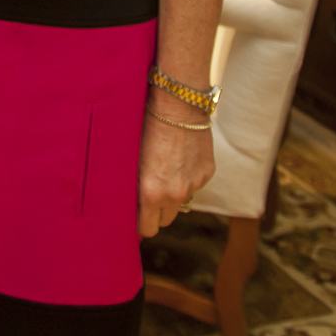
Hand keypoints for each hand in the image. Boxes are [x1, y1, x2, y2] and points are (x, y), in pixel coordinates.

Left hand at [138, 98, 214, 236]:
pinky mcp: (207, 173)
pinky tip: (179, 158)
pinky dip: (187, 178)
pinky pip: (195, 185)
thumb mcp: (132, 159)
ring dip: (173, 195)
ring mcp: (194, 184)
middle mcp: (175, 194)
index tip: (135, 217)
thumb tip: (128, 202)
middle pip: (165, 220)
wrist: (177, 105)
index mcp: (151, 193)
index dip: (140, 224)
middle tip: (147, 196)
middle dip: (156, 212)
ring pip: (182, 203)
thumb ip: (133, 185)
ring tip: (164, 172)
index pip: (147, 229)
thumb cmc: (145, 127)